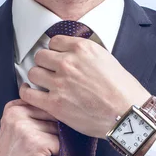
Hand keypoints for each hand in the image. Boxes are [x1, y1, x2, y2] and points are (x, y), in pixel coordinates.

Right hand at [0, 97, 59, 155]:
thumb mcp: (16, 131)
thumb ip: (33, 116)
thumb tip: (62, 110)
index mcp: (13, 108)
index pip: (46, 103)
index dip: (51, 120)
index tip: (45, 133)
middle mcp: (17, 115)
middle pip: (54, 116)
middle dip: (55, 132)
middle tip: (43, 148)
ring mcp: (26, 128)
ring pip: (59, 130)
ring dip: (56, 144)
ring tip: (42, 155)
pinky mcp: (36, 143)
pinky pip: (60, 144)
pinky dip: (57, 155)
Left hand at [20, 35, 150, 138]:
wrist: (128, 114)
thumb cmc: (123, 91)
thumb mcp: (106, 60)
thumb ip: (86, 55)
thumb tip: (73, 56)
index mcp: (82, 48)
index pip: (54, 42)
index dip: (55, 52)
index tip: (56, 58)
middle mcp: (68, 63)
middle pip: (40, 56)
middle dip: (45, 64)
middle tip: (50, 72)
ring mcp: (59, 83)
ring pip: (33, 72)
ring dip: (37, 78)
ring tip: (43, 84)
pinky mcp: (54, 104)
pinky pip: (29, 93)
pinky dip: (27, 92)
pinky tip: (31, 92)